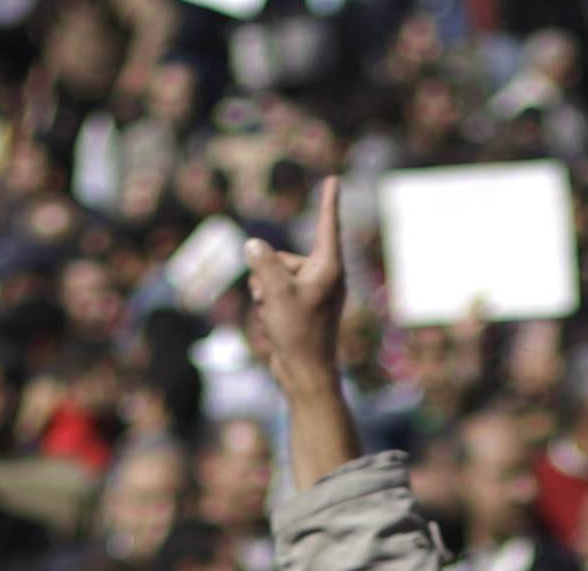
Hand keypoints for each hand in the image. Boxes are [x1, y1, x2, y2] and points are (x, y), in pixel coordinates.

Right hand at [246, 178, 344, 389]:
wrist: (305, 374)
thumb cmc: (298, 334)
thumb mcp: (276, 292)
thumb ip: (263, 263)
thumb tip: (254, 245)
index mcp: (328, 268)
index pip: (326, 226)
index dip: (327, 202)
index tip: (334, 179)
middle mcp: (323, 276)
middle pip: (283, 257)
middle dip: (268, 276)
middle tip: (280, 306)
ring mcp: (312, 292)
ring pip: (273, 275)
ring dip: (265, 293)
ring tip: (277, 317)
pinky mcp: (300, 306)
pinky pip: (274, 292)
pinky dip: (268, 305)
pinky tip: (274, 323)